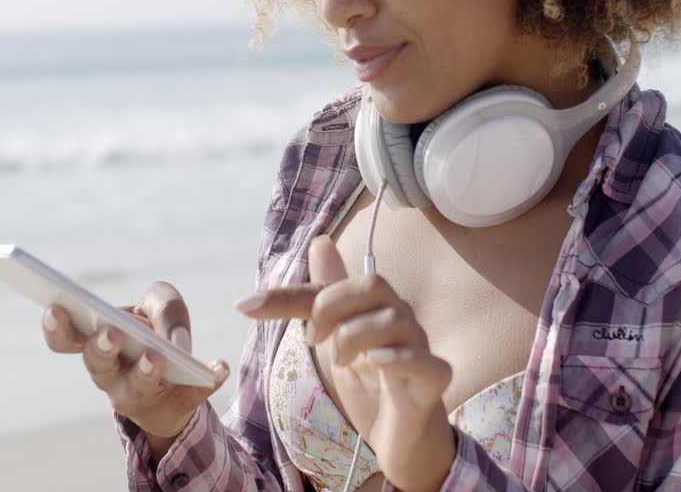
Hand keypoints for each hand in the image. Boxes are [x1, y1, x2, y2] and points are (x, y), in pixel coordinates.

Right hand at [41, 281, 228, 453]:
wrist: (176, 380)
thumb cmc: (156, 332)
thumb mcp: (160, 308)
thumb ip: (165, 307)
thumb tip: (176, 339)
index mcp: (96, 344)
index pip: (64, 339)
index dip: (56, 326)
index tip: (56, 307)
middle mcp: (109, 375)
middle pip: (97, 364)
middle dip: (102, 347)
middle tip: (112, 333)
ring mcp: (139, 396)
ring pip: (138, 387)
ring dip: (146, 370)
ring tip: (157, 355)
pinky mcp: (176, 406)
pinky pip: (192, 395)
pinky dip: (208, 380)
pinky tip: (219, 368)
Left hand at [235, 236, 455, 491]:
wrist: (401, 438)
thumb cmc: (372, 386)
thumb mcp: (335, 342)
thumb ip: (321, 299)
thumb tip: (320, 241)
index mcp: (375, 307)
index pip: (332, 286)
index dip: (288, 295)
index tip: (245, 306)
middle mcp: (401, 319)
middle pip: (371, 285)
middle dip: (331, 307)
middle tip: (313, 340)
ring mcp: (421, 348)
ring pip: (392, 320)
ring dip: (354, 338)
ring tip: (342, 363)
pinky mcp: (435, 379)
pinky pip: (423, 360)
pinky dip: (397, 359)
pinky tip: (375, 364)